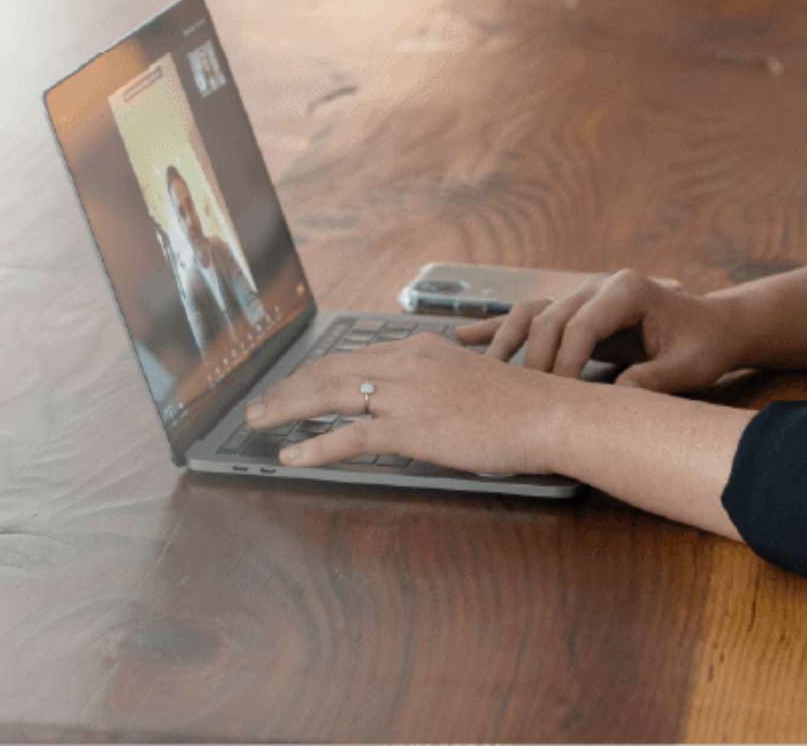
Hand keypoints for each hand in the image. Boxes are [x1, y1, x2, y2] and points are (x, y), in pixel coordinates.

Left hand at [245, 332, 560, 473]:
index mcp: (422, 349)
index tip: (293, 385)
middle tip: (258, 405)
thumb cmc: (523, 404)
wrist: (548, 414)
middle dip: (288, 388)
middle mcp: (408, 363)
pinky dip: (314, 446)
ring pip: (330, 396)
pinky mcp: (411, 428)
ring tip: (258, 423)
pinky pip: (350, 437)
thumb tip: (420, 405)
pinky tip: (291, 456)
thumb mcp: (474, 380)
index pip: (354, 358)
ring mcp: (407, 394)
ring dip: (286, 409)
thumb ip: (439, 385)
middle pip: (331, 371)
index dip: (316, 372)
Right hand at [453, 268, 742, 393]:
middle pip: (549, 319)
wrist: (714, 326)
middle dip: (534, 361)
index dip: (565, 364)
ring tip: (481, 372)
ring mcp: (584, 295)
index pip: (580, 325)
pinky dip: (499, 328)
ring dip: (506, 342)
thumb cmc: (704, 346)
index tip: (559, 399)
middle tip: (524, 402)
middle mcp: (599, 285)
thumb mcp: (688, 367)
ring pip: (531, 313)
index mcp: (627, 289)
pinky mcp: (576, 311)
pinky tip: (464, 337)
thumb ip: (652, 380)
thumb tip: (614, 399)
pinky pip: (531, 316)